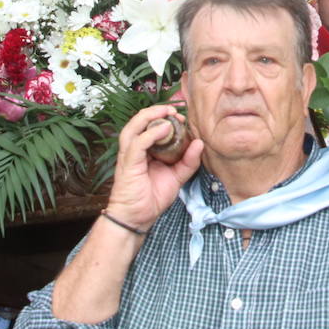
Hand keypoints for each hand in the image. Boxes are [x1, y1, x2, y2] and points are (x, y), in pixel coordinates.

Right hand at [106, 104, 203, 232]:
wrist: (137, 218)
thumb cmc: (152, 198)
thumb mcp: (177, 177)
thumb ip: (188, 161)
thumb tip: (200, 143)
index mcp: (144, 149)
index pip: (150, 124)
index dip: (165, 116)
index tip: (182, 117)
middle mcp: (134, 148)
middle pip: (140, 120)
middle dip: (158, 111)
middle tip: (176, 110)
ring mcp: (129, 154)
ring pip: (135, 125)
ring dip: (151, 115)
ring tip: (167, 112)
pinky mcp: (128, 162)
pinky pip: (138, 142)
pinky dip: (151, 133)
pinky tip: (164, 129)